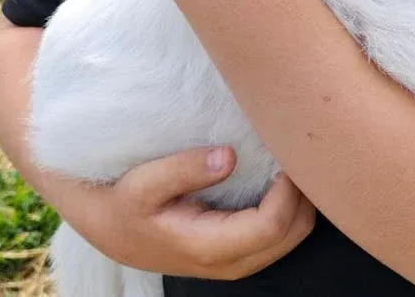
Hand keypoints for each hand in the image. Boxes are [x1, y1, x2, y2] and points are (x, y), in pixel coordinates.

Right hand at [67, 146, 315, 279]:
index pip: (272, 225)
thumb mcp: (144, 182)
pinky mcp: (240, 253)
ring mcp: (238, 261)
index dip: (289, 190)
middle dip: (303, 194)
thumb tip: (230, 156)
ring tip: (289, 162)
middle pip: (293, 233)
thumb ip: (186, 169)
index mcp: (209, 246)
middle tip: (295, 153)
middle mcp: (230, 262)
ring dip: (300, 200)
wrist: (111, 230)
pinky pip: (282, 234)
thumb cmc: (125, 203)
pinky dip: (290, 207)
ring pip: (293, 236)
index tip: (285, 156)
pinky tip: (280, 179)